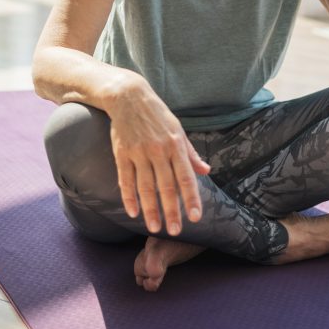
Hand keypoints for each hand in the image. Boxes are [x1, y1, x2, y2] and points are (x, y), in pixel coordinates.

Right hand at [109, 79, 210, 234]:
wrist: (129, 96)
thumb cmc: (157, 115)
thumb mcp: (178, 129)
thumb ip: (191, 154)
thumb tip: (206, 172)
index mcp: (176, 145)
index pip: (186, 177)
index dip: (192, 198)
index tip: (196, 217)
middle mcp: (158, 150)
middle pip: (167, 186)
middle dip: (172, 211)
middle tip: (175, 231)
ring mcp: (139, 152)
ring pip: (146, 187)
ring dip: (151, 210)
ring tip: (155, 228)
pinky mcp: (122, 153)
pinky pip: (126, 179)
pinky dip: (129, 197)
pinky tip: (133, 212)